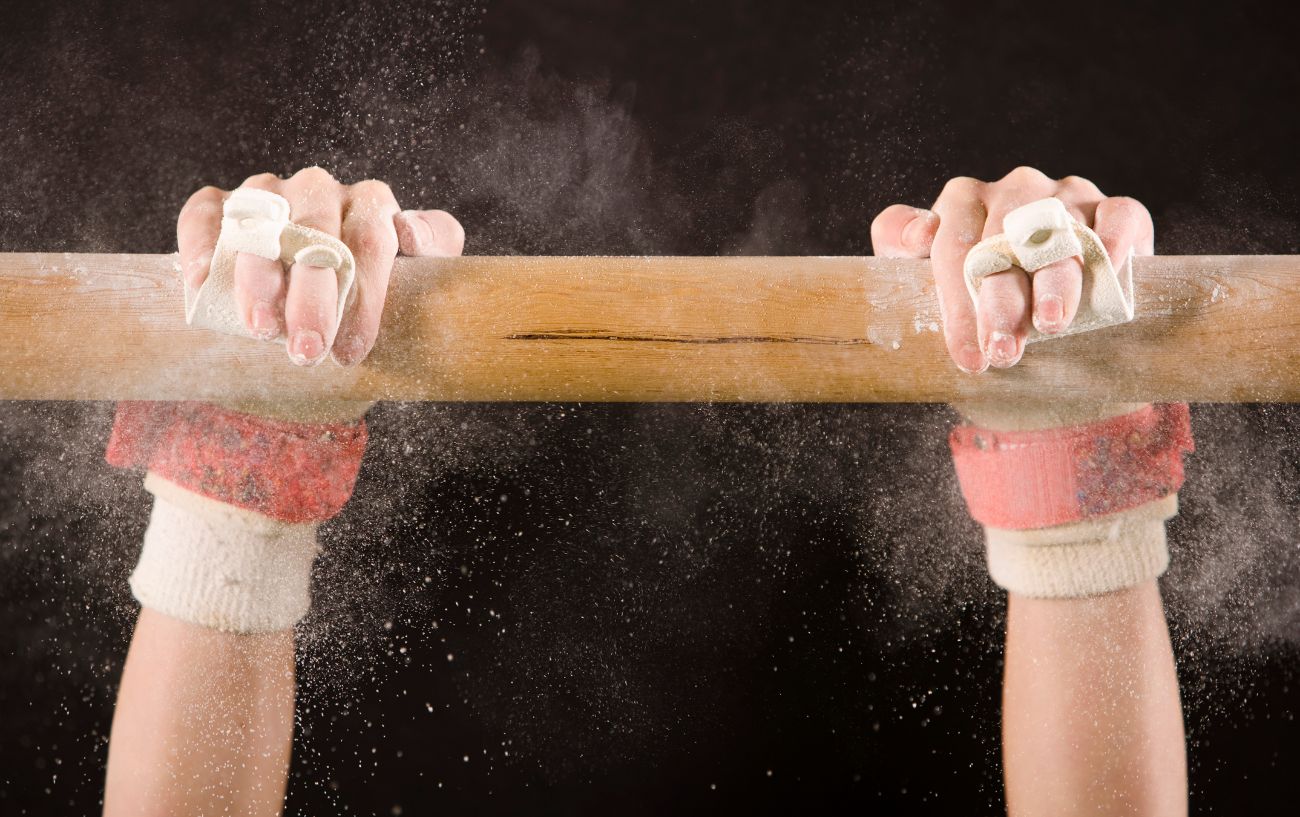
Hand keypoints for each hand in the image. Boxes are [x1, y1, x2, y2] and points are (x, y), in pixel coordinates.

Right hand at [176, 166, 464, 365]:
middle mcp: (319, 190)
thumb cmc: (370, 302)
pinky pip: (204, 215)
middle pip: (315, 230)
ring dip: (258, 276)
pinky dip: (201, 246)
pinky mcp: (219, 207)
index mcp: (370, 204)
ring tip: (261, 330)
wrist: (318, 322)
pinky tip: (202, 287)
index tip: (354, 350)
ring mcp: (268, 195)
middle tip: (307, 351)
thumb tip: (412, 235)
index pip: (371, 239)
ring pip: (260, 221)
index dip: (364, 295)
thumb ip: (434, 248)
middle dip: (312, 295)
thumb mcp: (416, 281)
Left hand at [870, 166, 1153, 372]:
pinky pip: (1120, 214)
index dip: (958, 303)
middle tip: (1002, 350)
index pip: (954, 246)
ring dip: (1056, 281)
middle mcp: (1014, 190)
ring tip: (1051, 325)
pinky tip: (1111, 267)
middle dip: (1003, 300)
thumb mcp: (919, 274)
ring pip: (1061, 233)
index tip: (965, 354)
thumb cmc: (969, 298)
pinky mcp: (1112, 210)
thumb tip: (917, 234)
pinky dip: (1116, 238)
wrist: (1028, 322)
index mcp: (962, 201)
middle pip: (1006, 240)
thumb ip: (898, 241)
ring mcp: (1065, 196)